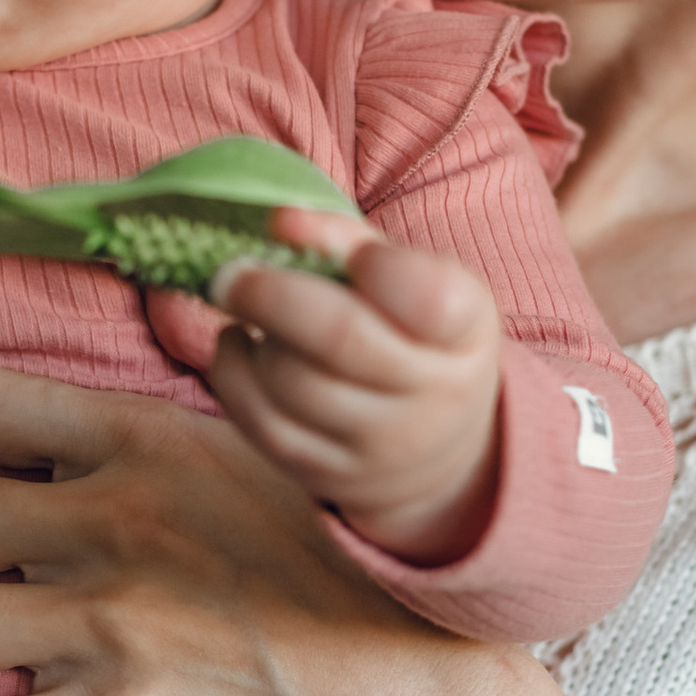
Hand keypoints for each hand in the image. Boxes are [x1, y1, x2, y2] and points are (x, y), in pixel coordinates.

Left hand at [200, 204, 503, 565]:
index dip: (380, 266)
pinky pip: (261, 423)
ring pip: (291, 383)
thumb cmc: (414, 335)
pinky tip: (239, 346)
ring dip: (256, 336)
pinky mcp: (328, 474)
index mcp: (464, 329)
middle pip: (340, 338)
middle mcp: (433, 394)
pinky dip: (232, 374)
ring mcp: (381, 444)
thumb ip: (353, 243)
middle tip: (232, 272)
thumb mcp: (416, 282)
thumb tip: (281, 221)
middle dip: (271, 295)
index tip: (356, 254)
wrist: (434, 444)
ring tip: (251, 313)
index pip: (430, 298)